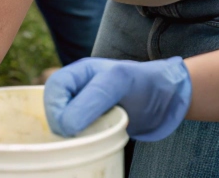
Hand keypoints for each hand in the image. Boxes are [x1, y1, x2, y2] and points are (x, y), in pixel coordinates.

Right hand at [44, 56, 190, 141]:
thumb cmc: (143, 82)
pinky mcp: (92, 128)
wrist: (165, 99)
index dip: (56, 109)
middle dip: (62, 125)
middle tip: (80, 135)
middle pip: (53, 109)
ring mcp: (84, 110)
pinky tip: (92, 146)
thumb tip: (66, 125)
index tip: (70, 127)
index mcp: (79, 73)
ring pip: (62, 126)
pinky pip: (75, 137)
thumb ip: (93, 98)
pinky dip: (80, 145)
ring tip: (90, 139)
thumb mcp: (119, 81)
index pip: (53, 89)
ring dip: (71, 137)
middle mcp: (78, 90)